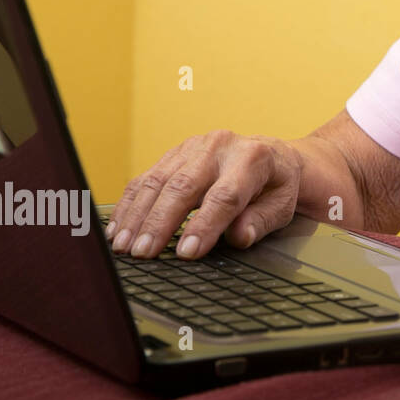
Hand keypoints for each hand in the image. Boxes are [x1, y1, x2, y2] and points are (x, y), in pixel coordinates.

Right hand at [106, 130, 301, 259]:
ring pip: (158, 180)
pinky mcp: (175, 153)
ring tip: (124, 246)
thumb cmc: (276, 185)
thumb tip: (238, 236)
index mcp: (254, 158)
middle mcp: (221, 146)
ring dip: (137, 216)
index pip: (225, 196)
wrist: (270, 155)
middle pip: (184, 185)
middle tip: (144, 253)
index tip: (186, 253)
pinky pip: (146, 178)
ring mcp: (194, 146)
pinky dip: (129, 205)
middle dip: (161, 222)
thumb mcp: (281, 206)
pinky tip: (118, 228)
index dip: (204, 225)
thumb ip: (260, 222)